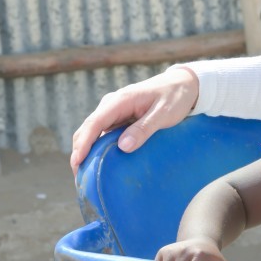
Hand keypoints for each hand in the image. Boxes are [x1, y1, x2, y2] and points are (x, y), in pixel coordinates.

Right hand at [70, 66, 199, 173]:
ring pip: (92, 132)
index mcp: (120, 100)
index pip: (95, 123)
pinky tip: (98, 162)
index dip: (83, 143)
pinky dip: (97, 147)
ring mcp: (114, 111)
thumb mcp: (164, 113)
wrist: (183, 84)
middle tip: (79, 176)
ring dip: (86, 150)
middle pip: (88, 129)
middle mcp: (112, 104)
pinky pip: (103, 133)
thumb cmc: (175, 97)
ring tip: (85, 174)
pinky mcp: (119, 118)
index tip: (77, 161)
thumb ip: (144, 128)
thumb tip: (123, 146)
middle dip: (79, 151)